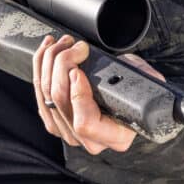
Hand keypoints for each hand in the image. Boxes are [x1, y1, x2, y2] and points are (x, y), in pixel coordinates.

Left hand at [32, 35, 163, 154]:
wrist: (129, 88)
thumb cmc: (138, 84)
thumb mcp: (142, 79)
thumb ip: (134, 80)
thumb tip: (117, 75)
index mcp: (115, 136)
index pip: (85, 123)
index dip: (78, 95)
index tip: (78, 71)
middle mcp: (90, 140)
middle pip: (60, 103)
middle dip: (61, 66)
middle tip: (72, 46)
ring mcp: (70, 133)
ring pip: (46, 97)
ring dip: (48, 63)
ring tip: (59, 44)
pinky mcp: (55, 121)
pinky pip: (40, 96)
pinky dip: (40, 69)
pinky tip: (46, 52)